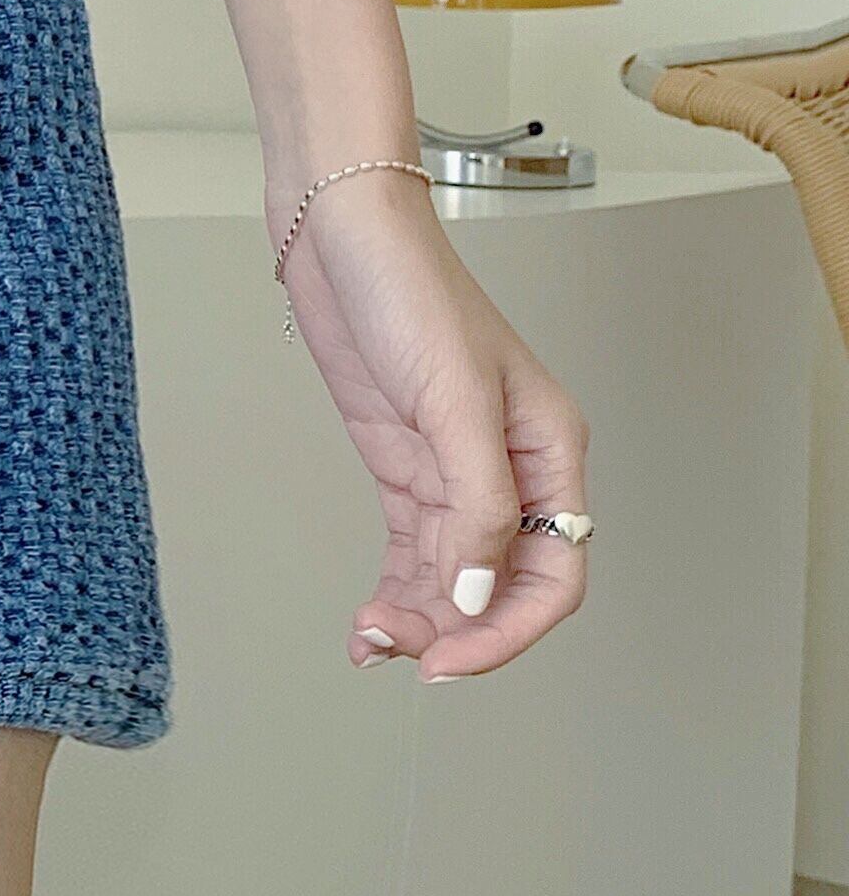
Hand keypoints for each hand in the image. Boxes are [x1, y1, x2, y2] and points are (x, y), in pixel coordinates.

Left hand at [275, 167, 591, 680]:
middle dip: (457, 629)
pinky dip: (399, 592)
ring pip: (456, 576)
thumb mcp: (454, 400)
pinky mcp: (406, 467)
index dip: (509, 627)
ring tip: (372, 642)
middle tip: (402, 653)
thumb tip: (479, 594)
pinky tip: (371, 624)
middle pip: (503, 585)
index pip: (554, 572)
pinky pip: (416, 552)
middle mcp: (509, 469)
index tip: (454, 658)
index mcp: (549, 451)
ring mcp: (454, 470)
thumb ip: (477, 504)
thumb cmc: (410, 290)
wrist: (340, 237)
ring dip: (420, 619)